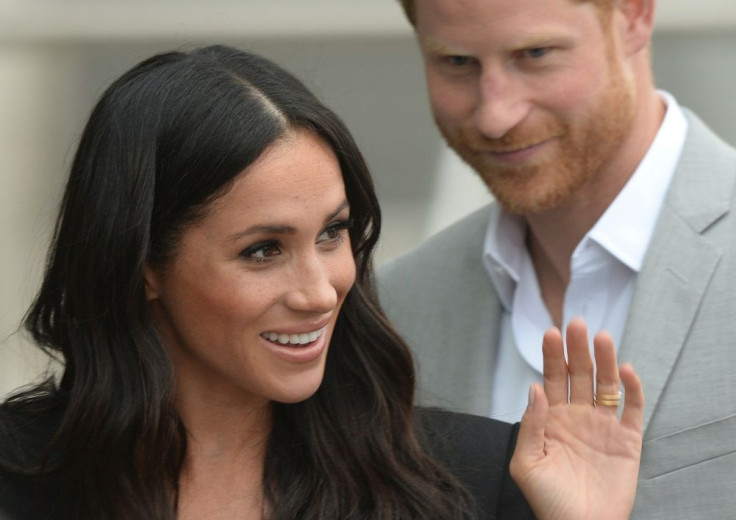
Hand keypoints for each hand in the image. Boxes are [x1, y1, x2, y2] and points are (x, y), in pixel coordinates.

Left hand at [509, 318, 643, 519]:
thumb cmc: (548, 500)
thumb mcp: (527, 463)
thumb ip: (531, 424)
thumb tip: (535, 388)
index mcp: (552, 419)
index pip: (552, 379)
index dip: (552, 356)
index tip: (551, 333)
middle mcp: (578, 416)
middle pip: (579, 374)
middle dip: (577, 349)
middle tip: (577, 323)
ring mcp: (604, 426)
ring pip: (606, 385)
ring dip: (605, 360)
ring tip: (601, 337)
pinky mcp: (628, 440)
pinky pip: (632, 409)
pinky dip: (632, 389)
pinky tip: (626, 370)